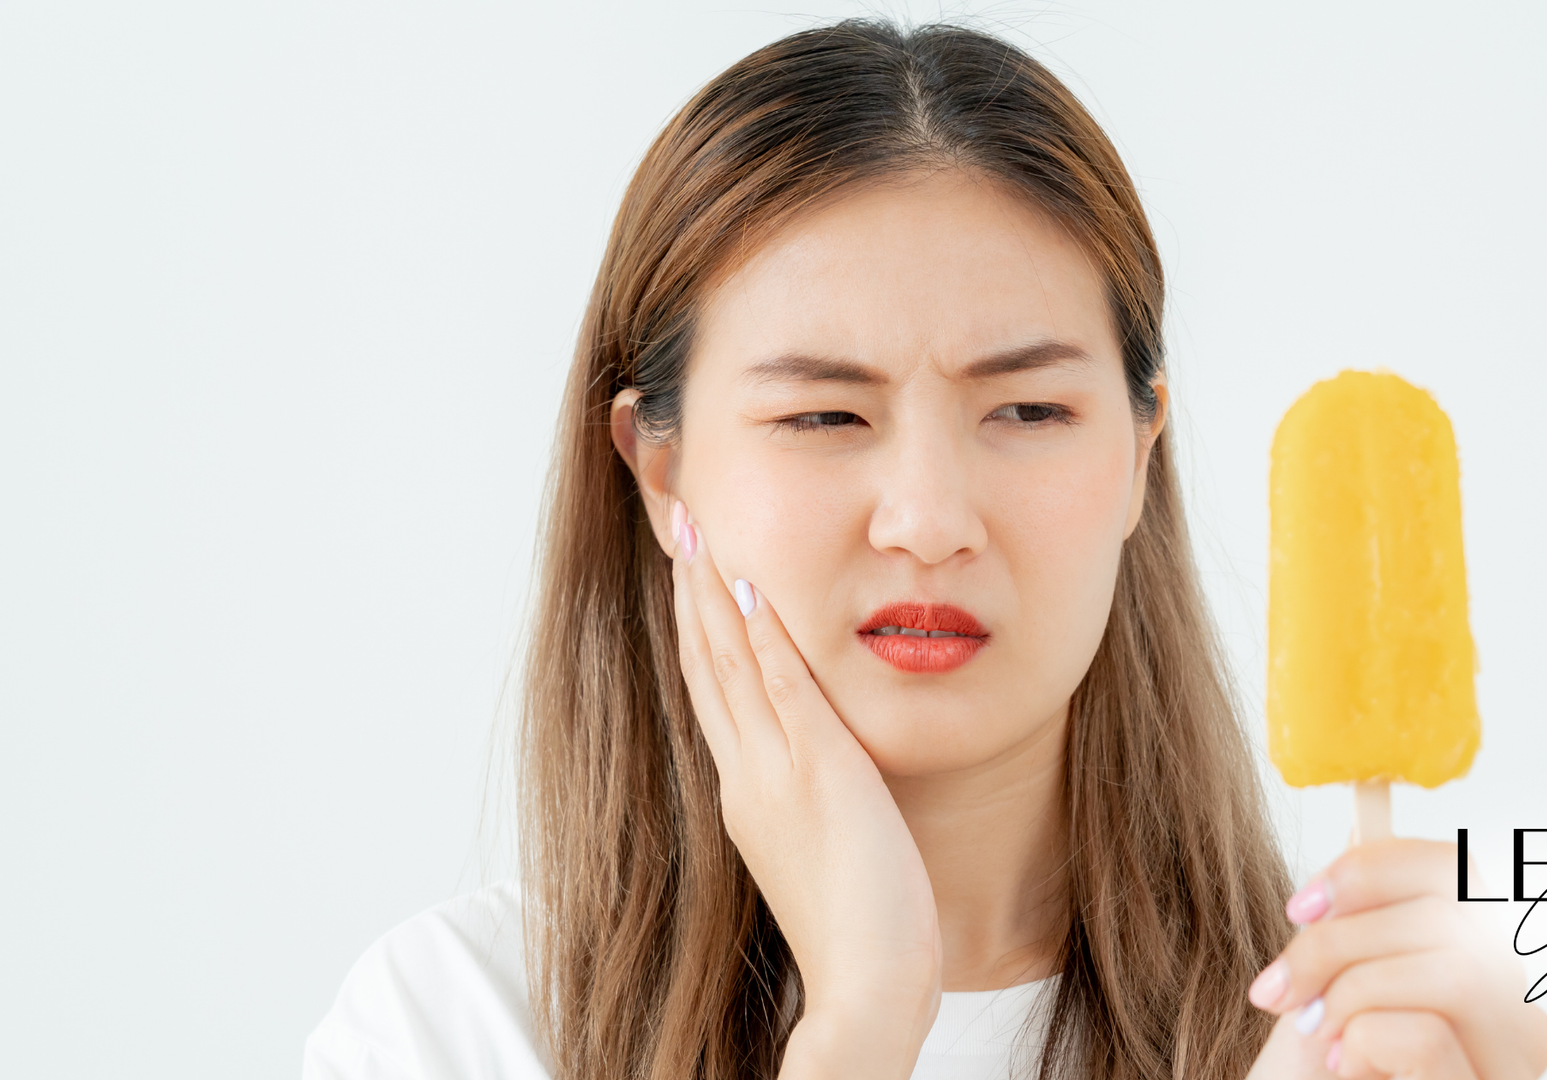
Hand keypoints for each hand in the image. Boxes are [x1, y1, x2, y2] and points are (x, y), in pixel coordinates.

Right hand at [669, 503, 941, 1078]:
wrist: (865, 987)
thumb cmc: (862, 929)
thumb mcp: (826, 848)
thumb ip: (813, 799)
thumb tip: (824, 769)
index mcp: (747, 791)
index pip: (714, 689)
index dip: (699, 625)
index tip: (693, 570)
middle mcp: (747, 775)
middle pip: (706, 664)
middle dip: (692, 591)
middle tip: (681, 523)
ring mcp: (775, 774)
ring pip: (730, 667)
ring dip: (715, 595)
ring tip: (701, 534)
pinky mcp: (817, 777)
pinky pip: (781, 693)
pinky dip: (763, 642)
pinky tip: (755, 594)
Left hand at [1244, 840, 1546, 1079]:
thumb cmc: (1317, 1077)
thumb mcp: (1329, 990)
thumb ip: (1359, 917)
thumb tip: (1366, 803)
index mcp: (1486, 970)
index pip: (1467, 872)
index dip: (1377, 870)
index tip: (1299, 905)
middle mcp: (1522, 1021)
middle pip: (1459, 918)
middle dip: (1342, 941)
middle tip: (1279, 990)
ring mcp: (1515, 1070)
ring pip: (1456, 972)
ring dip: (1355, 992)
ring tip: (1321, 1036)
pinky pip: (1431, 1038)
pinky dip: (1368, 1037)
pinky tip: (1345, 1066)